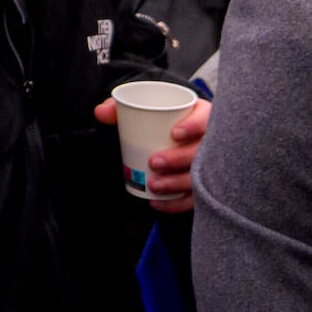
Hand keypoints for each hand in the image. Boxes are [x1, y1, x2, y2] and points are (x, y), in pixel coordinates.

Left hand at [93, 94, 210, 215]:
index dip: (195, 126)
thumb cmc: (160, 120)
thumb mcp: (143, 109)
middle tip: (153, 161)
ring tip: (154, 185)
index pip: (206, 119)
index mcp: (200, 116)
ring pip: (201, 177)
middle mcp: (210, 140)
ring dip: (177, 183)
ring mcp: (210, 165)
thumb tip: (101, 112)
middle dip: (179, 159)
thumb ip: (121, 108)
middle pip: (203, 152)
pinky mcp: (204, 186)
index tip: (175, 133)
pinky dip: (176, 204)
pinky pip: (195, 198)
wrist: (172, 134)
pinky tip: (157, 202)